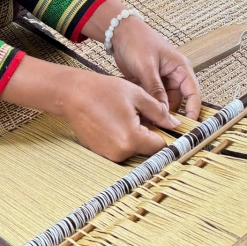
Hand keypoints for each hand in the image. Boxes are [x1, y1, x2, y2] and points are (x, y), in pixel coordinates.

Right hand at [60, 67, 174, 160]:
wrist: (72, 94)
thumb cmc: (103, 91)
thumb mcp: (137, 95)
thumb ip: (158, 112)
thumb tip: (174, 124)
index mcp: (132, 139)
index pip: (159, 147)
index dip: (163, 134)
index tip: (162, 124)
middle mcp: (120, 153)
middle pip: (145, 149)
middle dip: (147, 133)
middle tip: (139, 114)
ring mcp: (108, 155)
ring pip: (132, 149)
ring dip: (134, 136)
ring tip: (123, 115)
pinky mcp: (99, 153)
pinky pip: (119, 148)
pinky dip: (121, 137)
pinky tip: (113, 121)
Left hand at [109, 15, 200, 118]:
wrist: (119, 31)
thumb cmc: (137, 40)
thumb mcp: (146, 66)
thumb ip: (155, 89)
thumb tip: (163, 112)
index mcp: (180, 68)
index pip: (193, 93)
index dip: (193, 110)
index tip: (188, 126)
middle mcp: (174, 76)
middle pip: (177, 102)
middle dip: (169, 115)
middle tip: (159, 127)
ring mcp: (162, 81)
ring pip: (164, 103)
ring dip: (156, 111)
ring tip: (146, 121)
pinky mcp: (150, 84)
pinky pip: (152, 100)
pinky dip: (147, 106)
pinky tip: (139, 113)